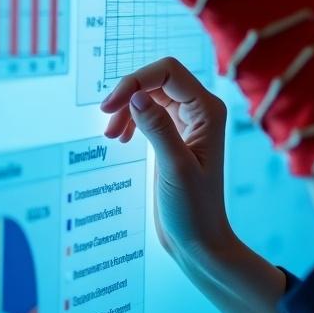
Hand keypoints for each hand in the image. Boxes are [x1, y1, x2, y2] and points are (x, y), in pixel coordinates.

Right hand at [101, 56, 237, 268]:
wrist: (200, 240)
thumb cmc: (193, 209)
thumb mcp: (173, 167)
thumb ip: (157, 127)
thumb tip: (136, 94)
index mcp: (208, 110)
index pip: (168, 72)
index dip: (135, 80)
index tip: (108, 106)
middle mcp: (201, 110)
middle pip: (158, 79)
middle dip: (129, 93)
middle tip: (106, 120)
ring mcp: (189, 121)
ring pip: (152, 94)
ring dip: (127, 108)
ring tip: (111, 135)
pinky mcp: (176, 135)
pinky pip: (150, 112)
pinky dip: (132, 119)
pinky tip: (120, 137)